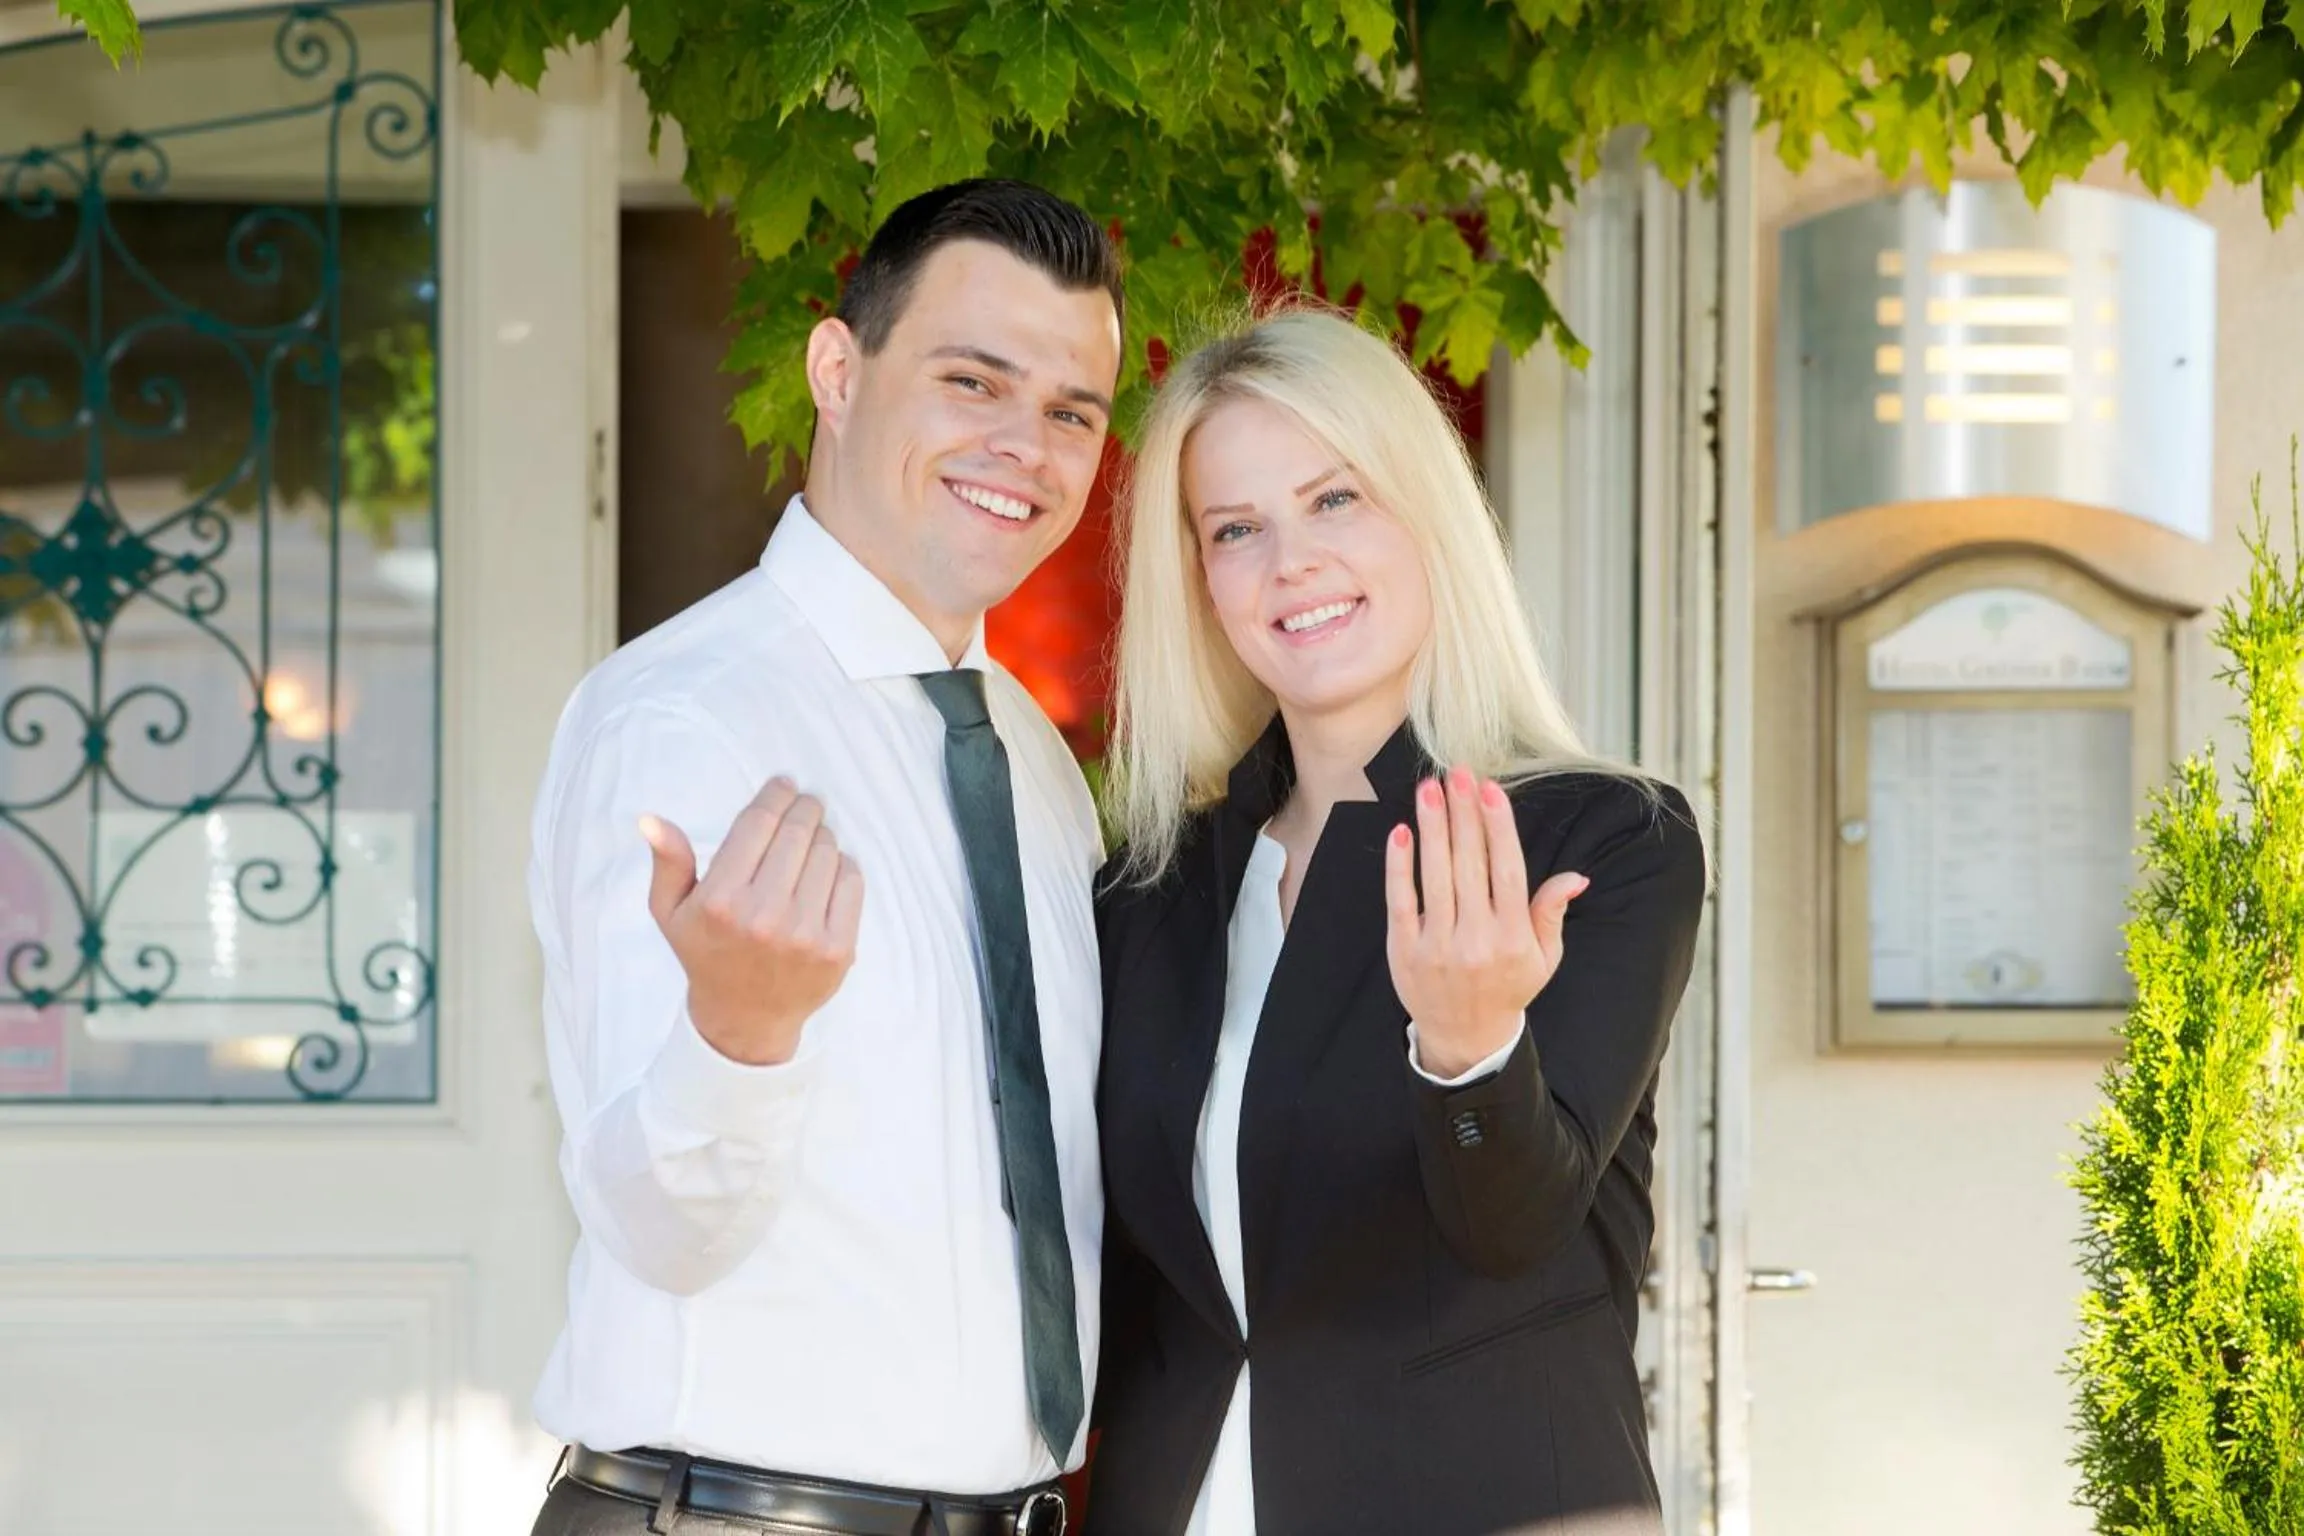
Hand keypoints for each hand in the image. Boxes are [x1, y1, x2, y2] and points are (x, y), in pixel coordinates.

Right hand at [641, 776, 863, 1066]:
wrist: (746, 1017)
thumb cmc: (706, 954)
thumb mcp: (671, 912)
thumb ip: (667, 863)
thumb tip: (651, 819)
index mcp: (720, 901)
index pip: (758, 824)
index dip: (774, 796)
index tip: (783, 784)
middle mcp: (763, 916)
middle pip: (797, 832)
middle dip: (804, 807)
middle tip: (806, 801)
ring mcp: (804, 934)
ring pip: (828, 852)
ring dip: (823, 836)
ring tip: (812, 840)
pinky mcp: (837, 948)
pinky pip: (851, 882)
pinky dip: (843, 866)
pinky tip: (827, 871)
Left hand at [1384, 766, 1588, 1079]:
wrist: (1465, 1037)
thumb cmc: (1508, 986)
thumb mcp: (1543, 957)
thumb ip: (1551, 913)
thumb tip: (1577, 876)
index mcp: (1513, 936)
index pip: (1507, 870)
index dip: (1498, 826)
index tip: (1490, 788)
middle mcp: (1477, 938)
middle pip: (1469, 864)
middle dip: (1463, 814)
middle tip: (1456, 773)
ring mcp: (1439, 944)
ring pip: (1435, 876)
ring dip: (1432, 828)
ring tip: (1429, 789)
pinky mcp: (1405, 950)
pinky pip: (1400, 901)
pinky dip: (1399, 866)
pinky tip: (1402, 832)